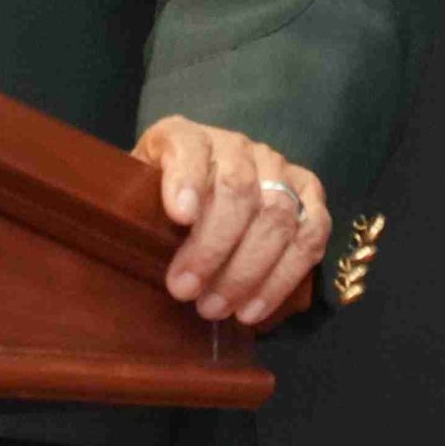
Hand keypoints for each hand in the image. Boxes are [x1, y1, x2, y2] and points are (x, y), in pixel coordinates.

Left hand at [132, 114, 329, 326]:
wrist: (201, 188)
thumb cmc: (162, 198)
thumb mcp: (137, 192)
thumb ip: (136, 204)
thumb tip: (134, 242)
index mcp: (187, 135)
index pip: (189, 145)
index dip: (187, 178)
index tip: (178, 215)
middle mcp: (237, 145)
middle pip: (238, 188)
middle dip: (213, 247)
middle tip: (185, 291)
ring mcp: (278, 167)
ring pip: (277, 216)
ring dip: (247, 271)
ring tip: (215, 309)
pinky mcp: (309, 195)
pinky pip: (310, 235)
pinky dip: (283, 278)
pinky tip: (252, 310)